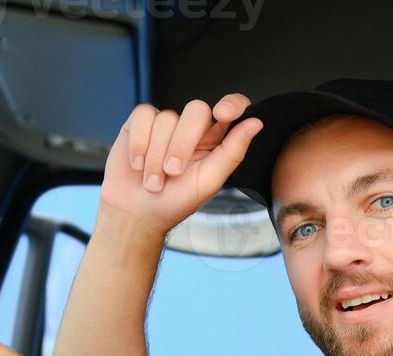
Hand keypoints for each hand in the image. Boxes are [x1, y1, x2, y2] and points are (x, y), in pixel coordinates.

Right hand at [98, 94, 263, 236]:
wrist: (136, 214)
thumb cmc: (174, 202)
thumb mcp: (209, 182)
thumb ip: (233, 152)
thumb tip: (256, 124)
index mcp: (215, 141)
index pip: (232, 108)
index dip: (231, 104)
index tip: (222, 114)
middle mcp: (192, 129)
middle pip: (196, 109)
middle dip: (182, 144)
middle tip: (174, 172)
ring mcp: (166, 124)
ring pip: (166, 118)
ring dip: (156, 155)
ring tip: (153, 180)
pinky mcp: (140, 123)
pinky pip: (143, 116)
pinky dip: (139, 143)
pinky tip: (138, 164)